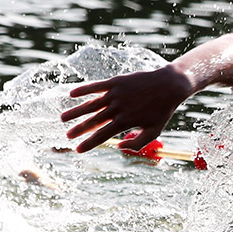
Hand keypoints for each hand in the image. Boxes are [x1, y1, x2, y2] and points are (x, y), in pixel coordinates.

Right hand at [60, 66, 192, 152]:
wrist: (169, 85)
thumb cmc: (162, 110)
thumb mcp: (154, 131)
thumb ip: (138, 143)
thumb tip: (119, 147)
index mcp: (126, 121)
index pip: (102, 135)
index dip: (89, 143)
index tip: (78, 150)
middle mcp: (118, 108)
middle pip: (93, 121)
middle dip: (78, 129)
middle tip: (67, 135)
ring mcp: (115, 94)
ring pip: (90, 104)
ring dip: (75, 111)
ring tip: (63, 118)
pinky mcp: (116, 82)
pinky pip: (96, 86)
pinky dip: (83, 90)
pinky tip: (72, 94)